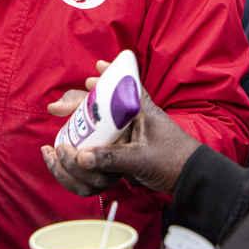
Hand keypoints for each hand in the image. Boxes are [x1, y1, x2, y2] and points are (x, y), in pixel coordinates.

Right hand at [43, 62, 201, 194]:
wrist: (191, 180)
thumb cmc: (173, 162)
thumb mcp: (140, 159)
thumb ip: (110, 157)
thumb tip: (80, 157)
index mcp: (140, 111)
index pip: (124, 84)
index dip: (109, 75)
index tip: (95, 69)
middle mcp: (133, 118)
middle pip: (101, 103)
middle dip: (78, 102)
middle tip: (57, 107)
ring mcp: (128, 134)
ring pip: (100, 122)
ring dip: (83, 119)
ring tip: (68, 112)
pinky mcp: (126, 149)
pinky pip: (103, 139)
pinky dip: (90, 138)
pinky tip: (82, 144)